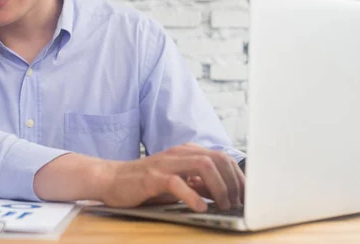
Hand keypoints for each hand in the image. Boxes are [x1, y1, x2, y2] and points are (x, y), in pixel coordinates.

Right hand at [99, 143, 244, 211]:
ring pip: (203, 165)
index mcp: (187, 152)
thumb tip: (224, 193)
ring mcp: (166, 163)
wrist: (112, 179)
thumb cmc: (145, 183)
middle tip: (237, 204)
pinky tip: (199, 207)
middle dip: (233, 182)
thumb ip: (198, 183)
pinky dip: (192, 195)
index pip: (222, 158)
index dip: (238, 177)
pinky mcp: (153, 177)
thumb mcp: (177, 181)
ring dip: (219, 187)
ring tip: (223, 205)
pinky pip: (177, 182)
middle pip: (218, 158)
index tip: (246, 196)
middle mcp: (179, 153)